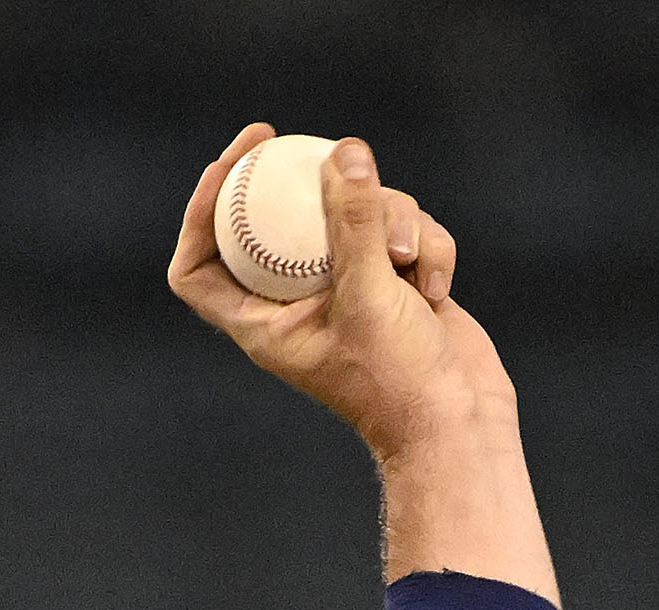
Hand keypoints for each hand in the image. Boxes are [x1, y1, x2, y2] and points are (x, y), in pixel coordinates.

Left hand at [167, 125, 509, 461]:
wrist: (459, 421)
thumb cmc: (398, 379)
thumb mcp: (370, 292)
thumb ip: (354, 222)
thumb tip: (343, 151)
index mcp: (260, 323)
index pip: (199, 267)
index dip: (202, 210)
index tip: (231, 163)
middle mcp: (295, 304)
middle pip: (280, 221)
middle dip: (304, 180)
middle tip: (309, 138)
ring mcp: (346, 290)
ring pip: (355, 217)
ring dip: (393, 222)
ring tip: (409, 261)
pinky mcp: (393, 281)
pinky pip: (401, 234)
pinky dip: (426, 248)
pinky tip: (436, 289)